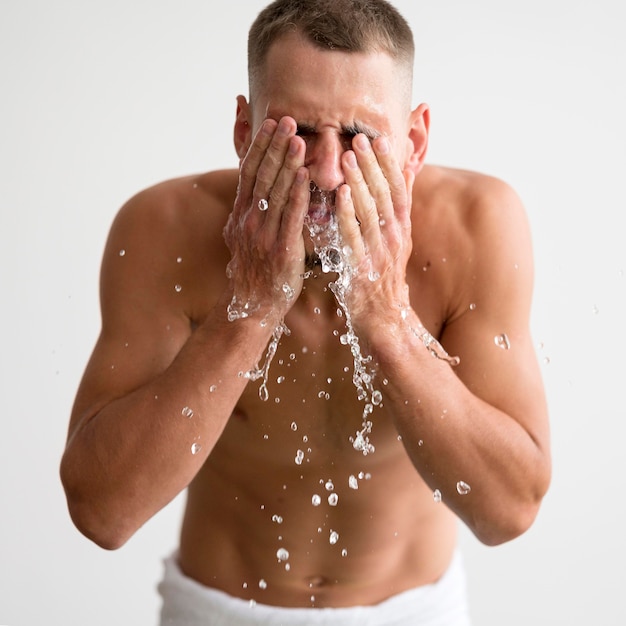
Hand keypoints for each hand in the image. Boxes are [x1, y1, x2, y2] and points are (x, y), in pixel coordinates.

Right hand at [223, 117, 309, 322]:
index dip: (260, 147)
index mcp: (241, 215)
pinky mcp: (281, 250)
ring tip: (298, 139)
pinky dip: (298, 195)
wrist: (251, 307)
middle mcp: (248, 221)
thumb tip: (260, 190)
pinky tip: (306, 176)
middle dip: (274, 146)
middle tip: (286, 120)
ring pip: (276, 192)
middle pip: (262, 176)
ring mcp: (263, 235)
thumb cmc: (255, 272)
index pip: (249, 173)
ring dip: (287, 164)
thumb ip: (253, 213)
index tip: (271, 124)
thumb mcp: (245, 238)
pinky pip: (290, 217)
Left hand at [335, 133, 414, 327]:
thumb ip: (399, 208)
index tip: (379, 139)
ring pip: (370, 211)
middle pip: (384, 194)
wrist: (384, 318)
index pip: (398, 190)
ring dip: (360, 182)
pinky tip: (341, 194)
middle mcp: (394, 237)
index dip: (389, 164)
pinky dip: (348, 214)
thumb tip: (406, 174)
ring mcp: (379, 252)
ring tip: (348, 156)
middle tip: (359, 138)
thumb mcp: (398, 241)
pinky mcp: (361, 267)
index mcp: (401, 229)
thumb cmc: (385, 276)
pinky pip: (354, 236)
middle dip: (372, 165)